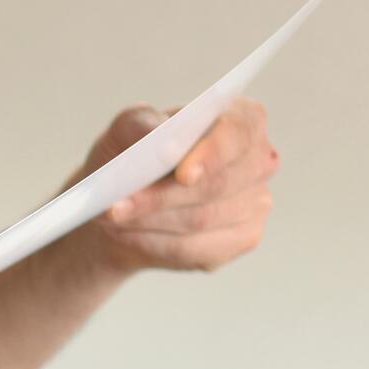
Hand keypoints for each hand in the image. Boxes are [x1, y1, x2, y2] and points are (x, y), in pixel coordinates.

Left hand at [81, 98, 278, 272]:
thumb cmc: (130, 156)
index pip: (241, 131)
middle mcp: (257, 160)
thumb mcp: (123, 131)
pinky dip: (154, 244)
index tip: (182, 174)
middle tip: (116, 206)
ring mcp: (256, 201)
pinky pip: (198, 249)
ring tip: (112, 217)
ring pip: (202, 220)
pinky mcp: (243, 238)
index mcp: (240, 119)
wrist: (123, 203)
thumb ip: (139, 124)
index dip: (213, 153)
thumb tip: (157, 133)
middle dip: (162, 198)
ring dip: (149, 222)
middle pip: (218, 184)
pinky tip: (128, 236)